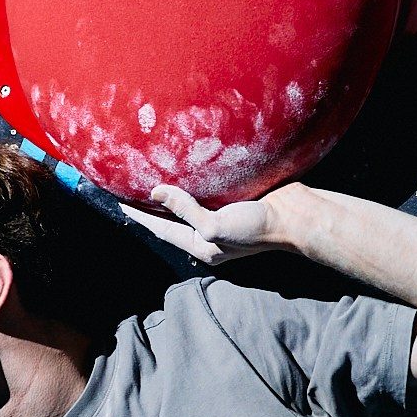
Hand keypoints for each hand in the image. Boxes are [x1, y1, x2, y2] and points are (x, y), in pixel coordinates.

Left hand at [121, 183, 292, 264]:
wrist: (297, 215)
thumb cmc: (258, 227)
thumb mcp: (215, 226)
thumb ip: (184, 210)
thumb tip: (156, 192)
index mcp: (201, 246)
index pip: (161, 229)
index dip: (140, 215)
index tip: (119, 200)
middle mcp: (209, 235)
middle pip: (172, 220)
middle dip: (151, 206)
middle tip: (130, 187)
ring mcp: (222, 218)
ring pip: (188, 206)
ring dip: (171, 194)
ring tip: (151, 178)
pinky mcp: (235, 202)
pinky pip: (206, 194)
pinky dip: (193, 184)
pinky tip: (186, 170)